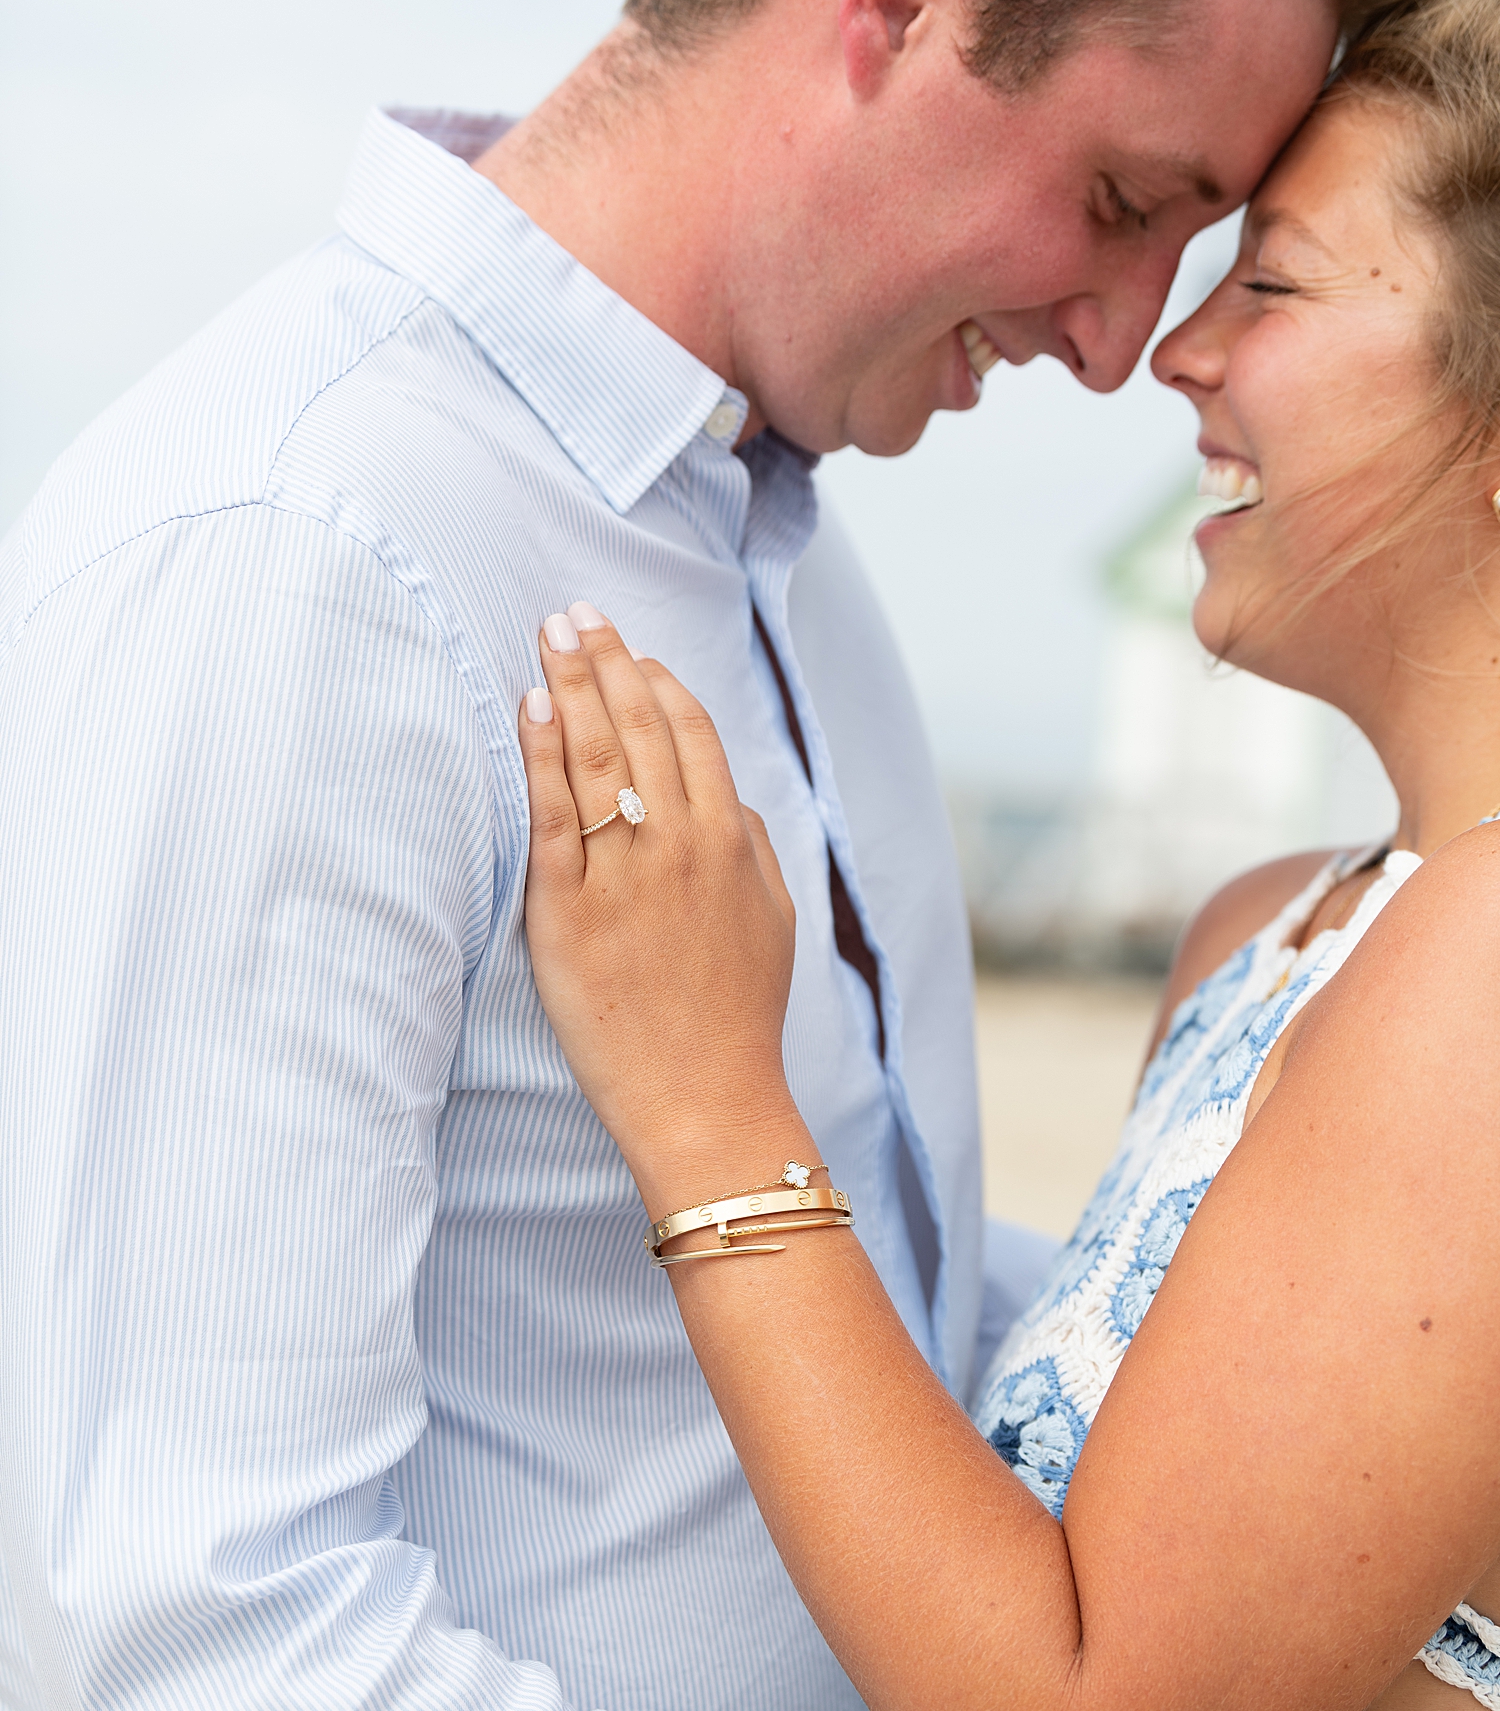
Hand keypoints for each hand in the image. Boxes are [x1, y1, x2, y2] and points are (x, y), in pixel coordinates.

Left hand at [519, 604, 809, 1209]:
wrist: (706, 1099)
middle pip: (638, 726)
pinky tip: (526, 709)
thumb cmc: (738, 1017)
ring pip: (593, 756)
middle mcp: (681, 843)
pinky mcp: (570, 910)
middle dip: (604, 660)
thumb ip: (754, 850)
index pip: (692, 733)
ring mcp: (624, 874)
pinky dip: (539, 755)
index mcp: (732, 840)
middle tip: (573, 611)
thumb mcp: (774, 923)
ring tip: (546, 635)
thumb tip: (731, 801)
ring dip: (568, 685)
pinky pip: (552, 816)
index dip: (657, 682)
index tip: (629, 650)